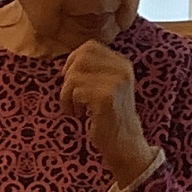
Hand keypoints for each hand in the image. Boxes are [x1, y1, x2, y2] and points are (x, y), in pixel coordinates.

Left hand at [61, 41, 158, 188]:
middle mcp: (122, 70)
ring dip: (67, 95)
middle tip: (72, 96)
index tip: (71, 79)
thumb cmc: (109, 117)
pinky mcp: (106, 97)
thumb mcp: (107, 87)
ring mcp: (116, 82)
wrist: (125, 144)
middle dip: (69, 77)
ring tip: (76, 109)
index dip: (74, 60)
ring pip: (74, 76)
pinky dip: (71, 105)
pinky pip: (76, 92)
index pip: (90, 46)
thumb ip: (93, 71)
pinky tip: (80, 116)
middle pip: (80, 58)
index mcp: (122, 64)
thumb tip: (66, 63)